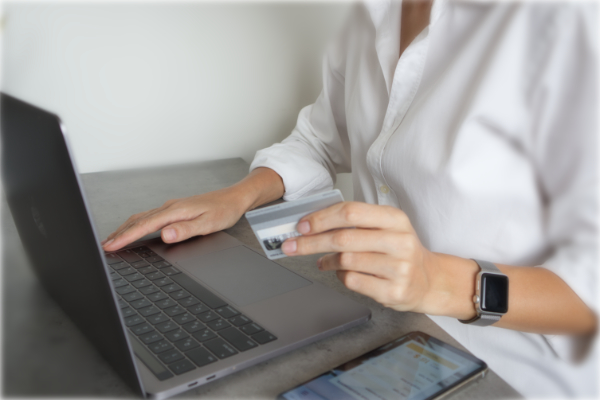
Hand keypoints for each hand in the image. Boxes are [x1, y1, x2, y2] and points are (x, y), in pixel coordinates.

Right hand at [102, 167, 284, 251]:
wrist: (234, 198)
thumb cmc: (224, 211)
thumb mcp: (208, 225)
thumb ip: (186, 230)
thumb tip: (166, 235)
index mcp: (176, 211)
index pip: (145, 226)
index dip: (126, 237)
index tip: (112, 246)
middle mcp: (170, 207)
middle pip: (138, 220)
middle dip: (119, 233)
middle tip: (104, 246)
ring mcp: (171, 207)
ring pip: (141, 218)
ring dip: (125, 229)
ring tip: (113, 240)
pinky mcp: (174, 209)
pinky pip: (149, 217)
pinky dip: (136, 224)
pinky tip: (134, 230)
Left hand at [280, 201, 472, 316]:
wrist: (430, 280)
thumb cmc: (400, 251)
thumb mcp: (386, 228)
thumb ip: (356, 223)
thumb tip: (312, 224)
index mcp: (395, 219)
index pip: (351, 213)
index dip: (322, 218)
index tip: (302, 225)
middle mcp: (399, 241)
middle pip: (344, 238)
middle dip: (311, 242)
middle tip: (292, 245)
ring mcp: (398, 268)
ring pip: (346, 261)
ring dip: (326, 261)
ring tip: (322, 262)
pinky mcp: (394, 291)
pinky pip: (353, 281)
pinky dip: (341, 277)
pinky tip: (343, 274)